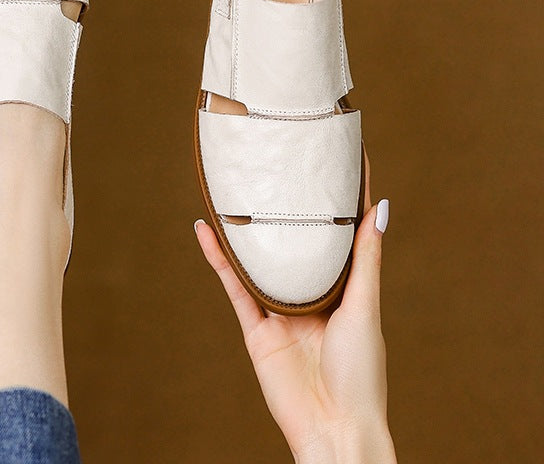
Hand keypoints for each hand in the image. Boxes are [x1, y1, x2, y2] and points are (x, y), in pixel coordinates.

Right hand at [195, 155, 396, 463]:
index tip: (344, 159)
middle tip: (281, 165)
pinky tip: (206, 232)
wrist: (333, 428)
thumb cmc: (361, 373)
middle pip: (296, 242)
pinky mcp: (256, 327)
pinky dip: (218, 259)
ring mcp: (281, 308)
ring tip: (233, 192)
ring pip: (259, 259)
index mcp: (344, 288)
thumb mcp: (365, 306)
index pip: (343, 233)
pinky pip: (233, 285)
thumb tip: (380, 208)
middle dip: (288, 208)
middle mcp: (311, 292)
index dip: (343, 198)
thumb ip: (366, 258)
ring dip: (246, 229)